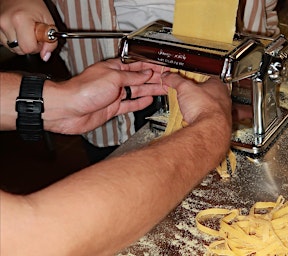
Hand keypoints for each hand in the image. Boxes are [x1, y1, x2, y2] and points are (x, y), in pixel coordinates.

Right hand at [0, 0, 56, 59]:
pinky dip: (13, 40)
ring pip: (12, 48)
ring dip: (21, 43)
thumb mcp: (48, 21)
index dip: (37, 46)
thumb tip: (45, 56)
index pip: (28, 48)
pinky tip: (18, 31)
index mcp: (20, 20)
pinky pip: (5, 43)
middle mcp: (5, 23)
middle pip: (19, 50)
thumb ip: (51, 41)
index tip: (39, 39)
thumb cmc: (33, 4)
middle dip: (29, 46)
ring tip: (25, 31)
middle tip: (33, 34)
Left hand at [43, 59, 168, 133]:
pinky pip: (130, 104)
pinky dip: (140, 102)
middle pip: (139, 78)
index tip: (164, 67)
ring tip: (164, 88)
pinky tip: (149, 100)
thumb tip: (145, 73)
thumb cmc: (82, 90)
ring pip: (137, 91)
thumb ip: (132, 77)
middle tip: (169, 78)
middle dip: (155, 78)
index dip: (152, 66)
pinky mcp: (112, 108)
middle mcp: (114, 81)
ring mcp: (114, 95)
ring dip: (151, 89)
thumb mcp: (113, 78)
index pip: (137, 65)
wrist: (67, 110)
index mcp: (114, 68)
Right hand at [161, 72, 231, 128]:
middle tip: (183, 95)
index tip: (183, 80)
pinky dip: (197, 118)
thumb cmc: (204, 108)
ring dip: (195, 107)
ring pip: (205, 106)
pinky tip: (191, 119)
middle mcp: (223, 98)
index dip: (191, 78)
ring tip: (186, 108)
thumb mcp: (184, 87)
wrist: (209, 130)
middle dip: (192, 94)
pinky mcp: (217, 124)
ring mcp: (221, 112)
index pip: (203, 76)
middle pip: (204, 92)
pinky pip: (205, 118)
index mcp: (217, 85)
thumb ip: (175, 80)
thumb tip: (168, 76)